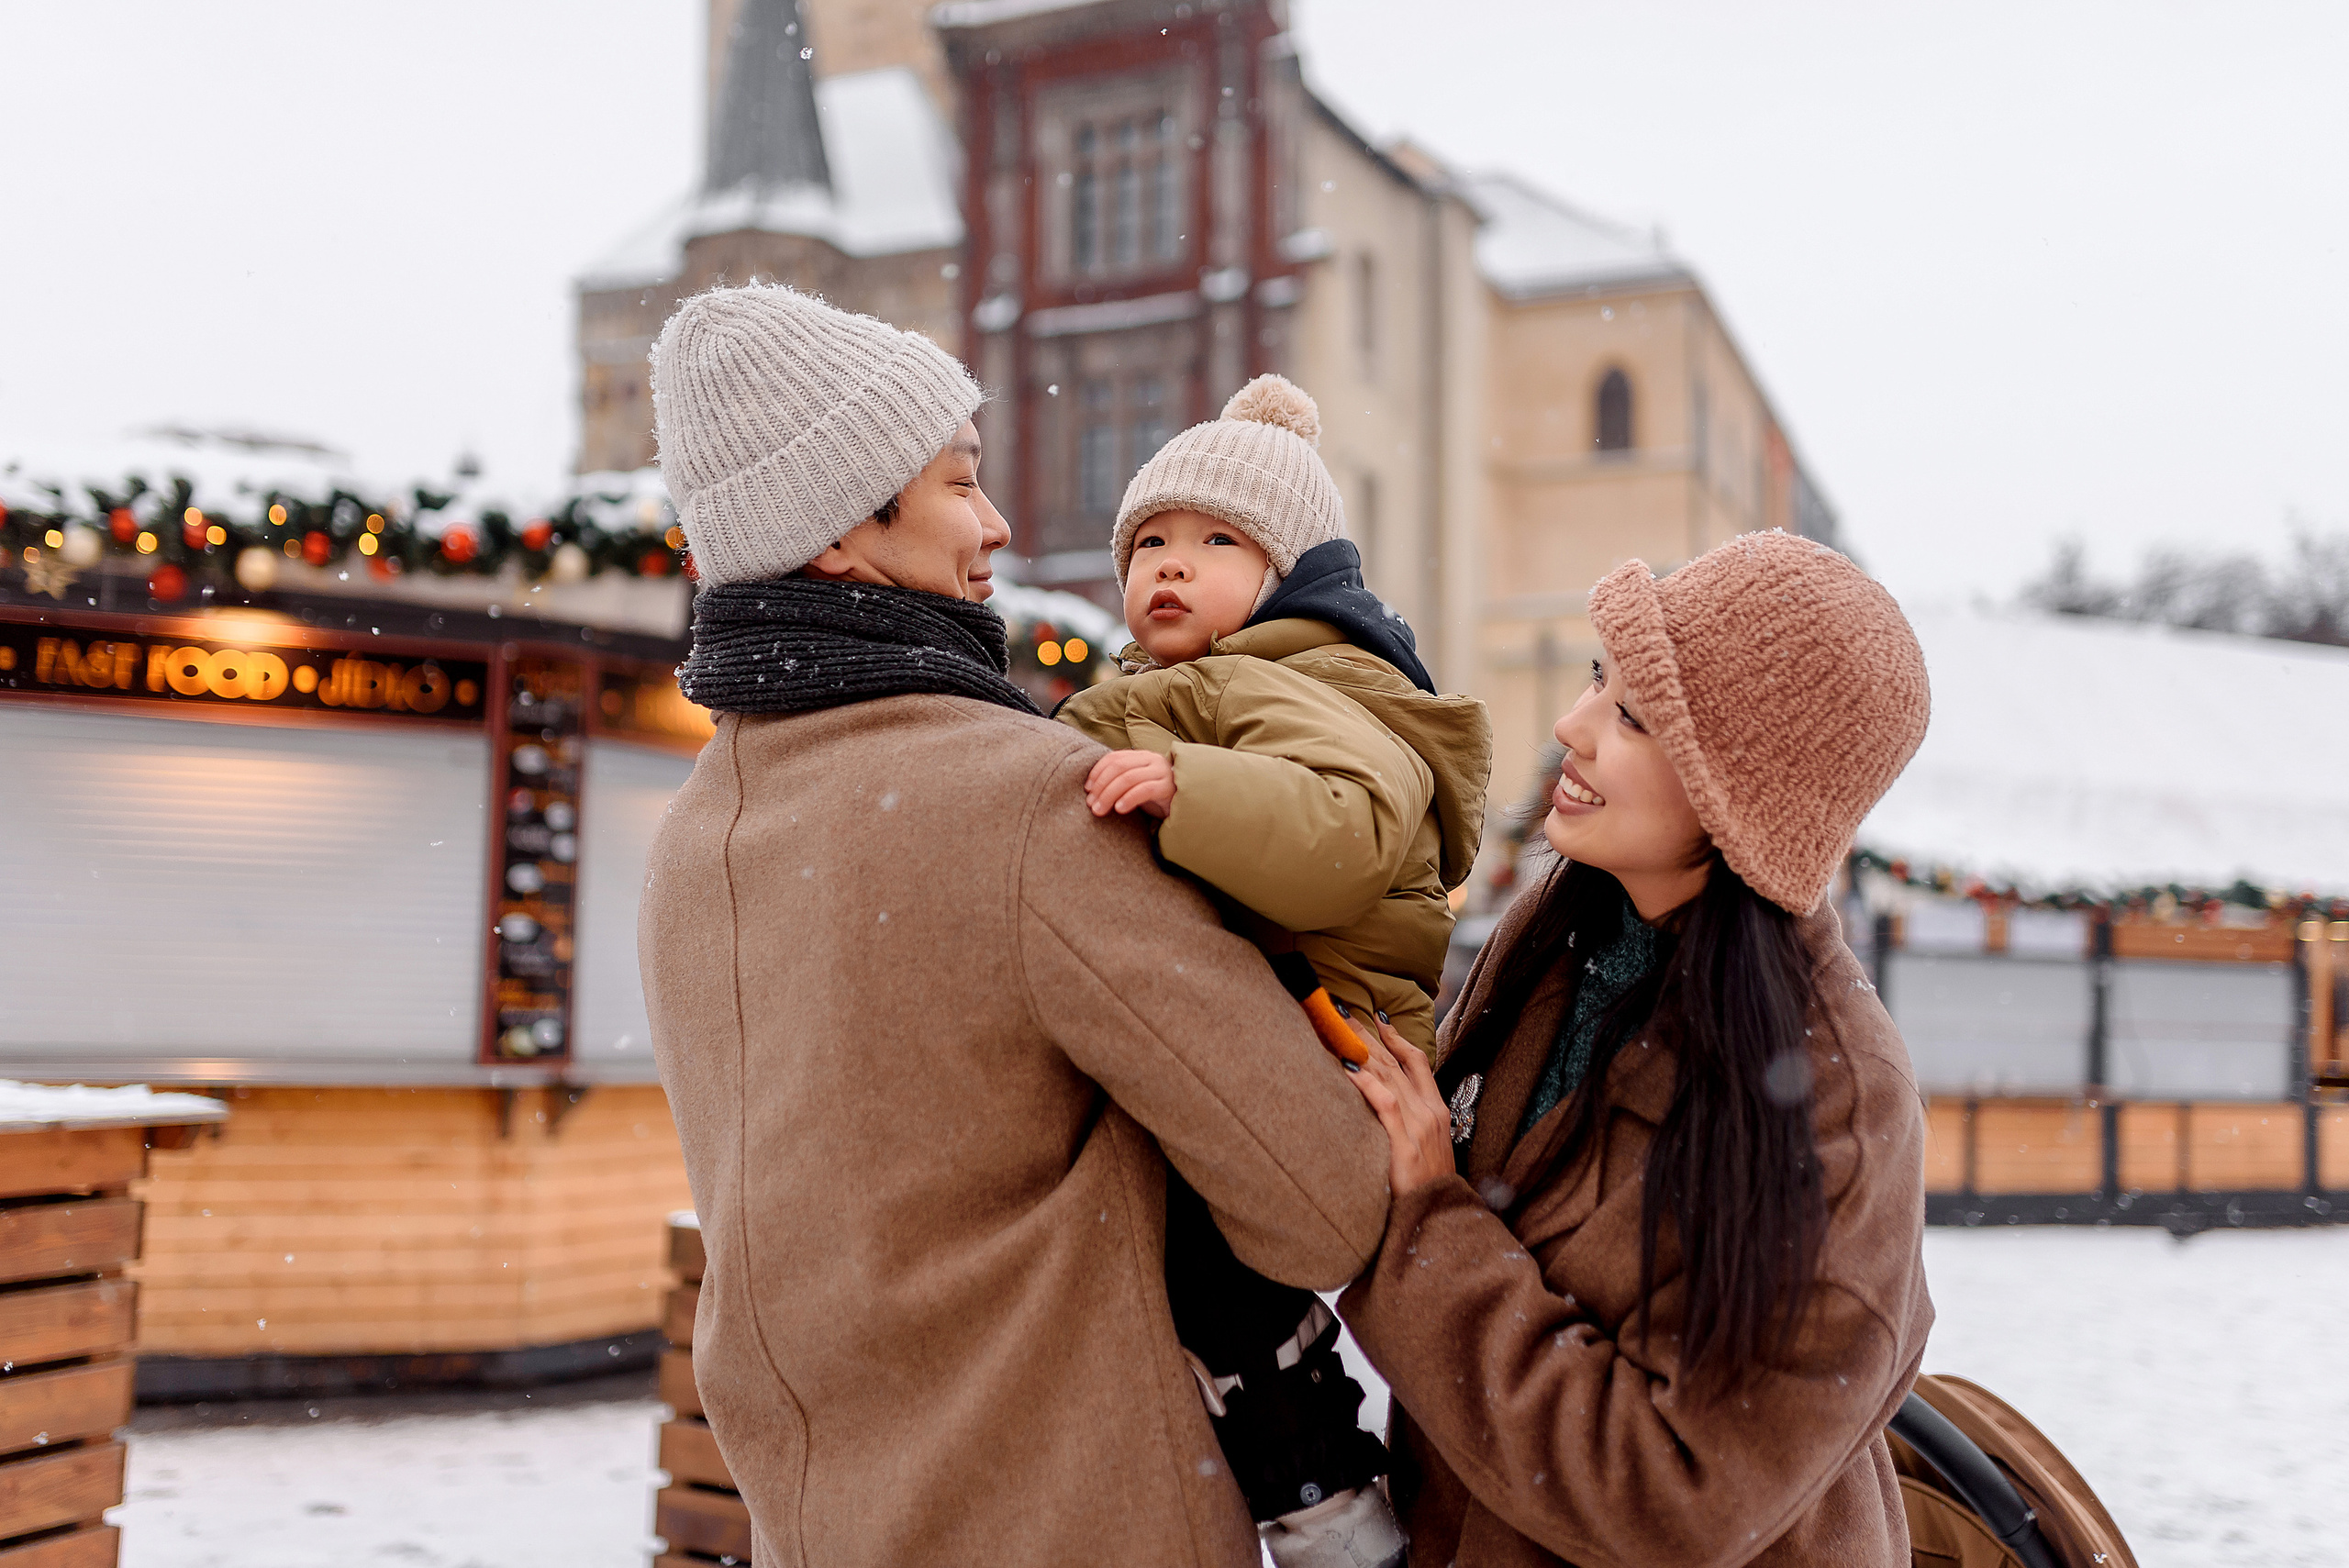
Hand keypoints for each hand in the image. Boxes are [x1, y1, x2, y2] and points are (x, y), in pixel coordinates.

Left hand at [1085, 749, 1175, 818]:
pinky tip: (1119, 810)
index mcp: (1142, 756)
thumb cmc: (1156, 798)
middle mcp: (1152, 760)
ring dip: (1109, 795)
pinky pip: (1144, 790)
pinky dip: (1128, 799)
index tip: (1087, 789)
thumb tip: (1090, 790)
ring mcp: (1161, 772)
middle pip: (1119, 768)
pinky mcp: (1168, 787)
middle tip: (1090, 804)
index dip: (1097, 772)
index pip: (1114, 757)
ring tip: (1100, 811)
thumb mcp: (1136, 785)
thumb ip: (1120, 781)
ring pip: (1128, 779)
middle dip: (1101, 786)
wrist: (1186, 807)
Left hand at [1344, 1013, 1455, 1197]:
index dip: (1396, 1037)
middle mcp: (1428, 1111)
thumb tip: (1385, 1104)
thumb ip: (1409, 1122)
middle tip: (1344, 1010)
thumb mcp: (1425, 1146)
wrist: (1440, 1216)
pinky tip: (1347, 1067)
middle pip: (1394, 1062)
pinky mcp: (1404, 1143)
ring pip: (1386, 1075)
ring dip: (1361, 1047)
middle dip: (1368, 1034)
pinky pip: (1384, 1103)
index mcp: (1436, 1109)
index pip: (1416, 1061)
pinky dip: (1365, 1082)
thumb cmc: (1427, 1185)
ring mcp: (1418, 1125)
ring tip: (1339, 1026)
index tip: (1378, 1016)